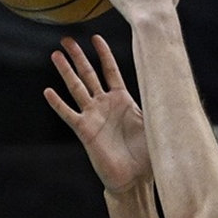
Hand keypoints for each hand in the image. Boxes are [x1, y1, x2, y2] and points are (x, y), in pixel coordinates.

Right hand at [44, 35, 150, 193]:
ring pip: (76, 88)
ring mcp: (93, 116)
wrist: (135, 180)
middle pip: (88, 74)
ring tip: (55, 55)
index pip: (110, 71)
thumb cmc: (147, 155)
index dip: (103, 54)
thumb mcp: (155, 124)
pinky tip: (48, 92)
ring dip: (66, 72)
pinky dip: (58, 103)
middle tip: (66, 39)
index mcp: (123, 100)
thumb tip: (169, 84)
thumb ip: (155, 104)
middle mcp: (105, 105)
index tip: (95, 37)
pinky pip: (69, 114)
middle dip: (78, 57)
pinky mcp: (84, 131)